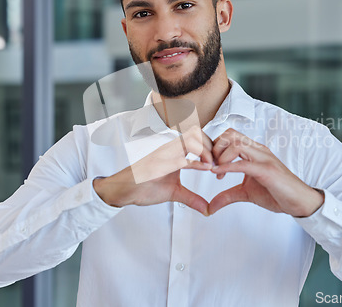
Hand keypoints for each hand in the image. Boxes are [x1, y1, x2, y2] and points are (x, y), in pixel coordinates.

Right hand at [94, 125, 212, 215]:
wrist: (122, 190)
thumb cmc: (144, 187)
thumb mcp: (174, 193)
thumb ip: (191, 198)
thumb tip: (206, 208)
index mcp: (174, 151)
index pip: (197, 137)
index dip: (211, 146)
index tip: (218, 162)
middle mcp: (170, 148)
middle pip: (197, 133)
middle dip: (212, 145)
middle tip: (219, 162)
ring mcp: (164, 154)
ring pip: (191, 139)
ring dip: (206, 151)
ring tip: (213, 166)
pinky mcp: (159, 164)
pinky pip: (181, 158)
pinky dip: (196, 162)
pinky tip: (206, 168)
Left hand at [209, 128, 323, 216]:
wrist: (299, 201)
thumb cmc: (276, 193)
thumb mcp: (246, 193)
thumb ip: (227, 196)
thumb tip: (210, 208)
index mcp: (253, 151)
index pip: (229, 135)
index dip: (215, 147)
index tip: (210, 164)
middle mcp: (258, 150)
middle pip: (230, 134)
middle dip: (215, 148)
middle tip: (211, 165)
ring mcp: (263, 158)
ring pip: (236, 144)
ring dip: (221, 156)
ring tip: (217, 172)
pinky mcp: (267, 171)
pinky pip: (244, 164)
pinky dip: (228, 167)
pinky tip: (218, 174)